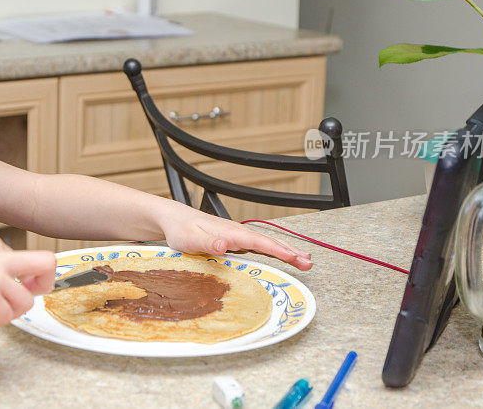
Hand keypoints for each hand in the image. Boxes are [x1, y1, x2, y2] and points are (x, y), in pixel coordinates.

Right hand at [0, 234, 56, 325]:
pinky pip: (7, 316)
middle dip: (44, 287)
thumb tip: (2, 288)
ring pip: (27, 302)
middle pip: (48, 264)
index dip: (33, 278)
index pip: (33, 258)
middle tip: (20, 300)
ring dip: (9, 313)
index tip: (21, 288)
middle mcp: (1, 256)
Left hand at [159, 204, 312, 270]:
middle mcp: (237, 233)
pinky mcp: (233, 241)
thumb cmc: (181, 230)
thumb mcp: (190, 239)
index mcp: (231, 233)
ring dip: (285, 251)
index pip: (261, 242)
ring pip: (266, 243)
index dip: (280, 251)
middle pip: (269, 242)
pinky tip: (280, 255)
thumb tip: (225, 245)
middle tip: (309, 263)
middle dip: (290, 251)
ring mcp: (236, 236)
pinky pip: (258, 247)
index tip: (296, 258)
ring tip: (304, 260)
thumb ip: (208, 242)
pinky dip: (273, 251)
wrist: (173, 219)